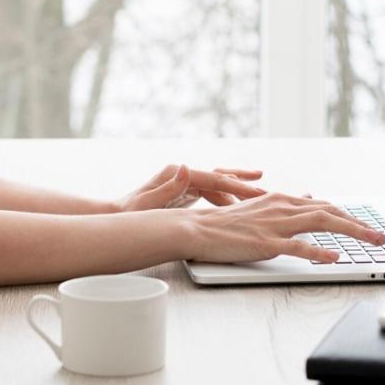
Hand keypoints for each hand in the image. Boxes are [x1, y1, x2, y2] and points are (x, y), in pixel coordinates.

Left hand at [117, 164, 266, 212]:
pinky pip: (212, 195)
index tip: (258, 193)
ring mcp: (184, 182)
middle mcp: (183, 174)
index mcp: (177, 174)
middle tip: (268, 190)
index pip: (214, 179)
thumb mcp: (147, 204)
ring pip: (218, 185)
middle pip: (220, 176)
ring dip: (238, 191)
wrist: (117, 216)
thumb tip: (186, 167)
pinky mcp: (185, 192)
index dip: (237, 186)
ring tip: (262, 197)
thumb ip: (168, 188)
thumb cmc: (130, 214)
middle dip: (244, 183)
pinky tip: (241, 207)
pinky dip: (227, 200)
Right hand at [182, 192, 384, 263]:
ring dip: (352, 232)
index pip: (325, 206)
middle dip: (360, 224)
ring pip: (322, 223)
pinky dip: (319, 251)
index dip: (350, 217)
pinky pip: (298, 247)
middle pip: (331, 212)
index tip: (369, 227)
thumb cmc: (224, 224)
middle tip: (382, 237)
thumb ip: (285, 207)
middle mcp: (282, 207)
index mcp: (281, 200)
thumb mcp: (260, 210)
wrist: (195, 228)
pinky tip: (335, 257)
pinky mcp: (265, 242)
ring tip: (373, 242)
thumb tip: (311, 200)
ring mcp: (274, 225)